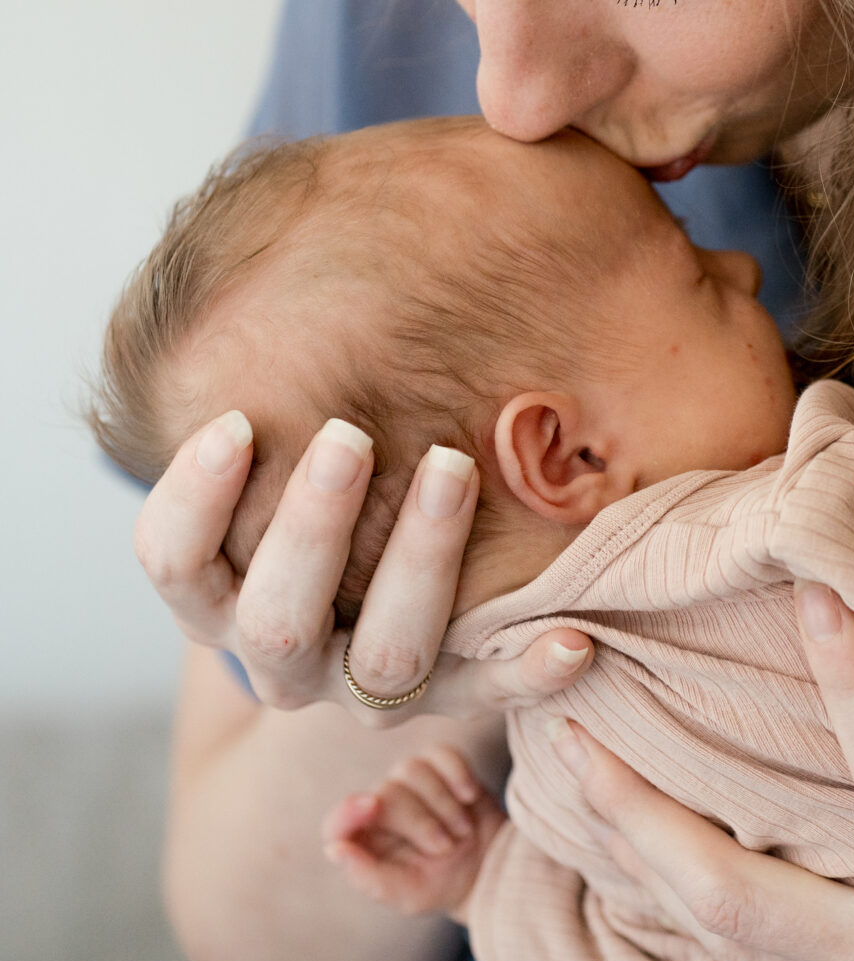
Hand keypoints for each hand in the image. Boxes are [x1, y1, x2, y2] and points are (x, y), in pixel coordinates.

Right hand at [134, 411, 594, 725]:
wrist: (376, 594)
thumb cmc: (324, 483)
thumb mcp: (280, 449)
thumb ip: (276, 402)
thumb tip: (284, 263)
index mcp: (217, 599)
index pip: (174, 564)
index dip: (193, 500)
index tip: (234, 422)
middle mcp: (284, 658)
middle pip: (276, 622)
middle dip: (312, 527)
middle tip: (348, 436)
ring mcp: (364, 691)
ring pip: (385, 661)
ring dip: (420, 561)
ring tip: (454, 469)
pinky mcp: (451, 697)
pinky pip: (492, 694)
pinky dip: (529, 672)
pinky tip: (572, 638)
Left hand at [323, 745, 505, 917]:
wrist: (487, 869)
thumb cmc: (440, 885)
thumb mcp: (408, 895)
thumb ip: (370, 878)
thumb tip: (335, 849)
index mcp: (364, 842)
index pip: (339, 822)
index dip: (349, 811)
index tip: (371, 806)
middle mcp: (380, 807)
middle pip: (386, 792)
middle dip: (421, 822)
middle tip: (446, 848)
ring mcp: (409, 783)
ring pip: (412, 769)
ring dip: (442, 802)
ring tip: (463, 830)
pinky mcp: (439, 767)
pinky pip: (441, 754)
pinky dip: (457, 772)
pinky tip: (470, 795)